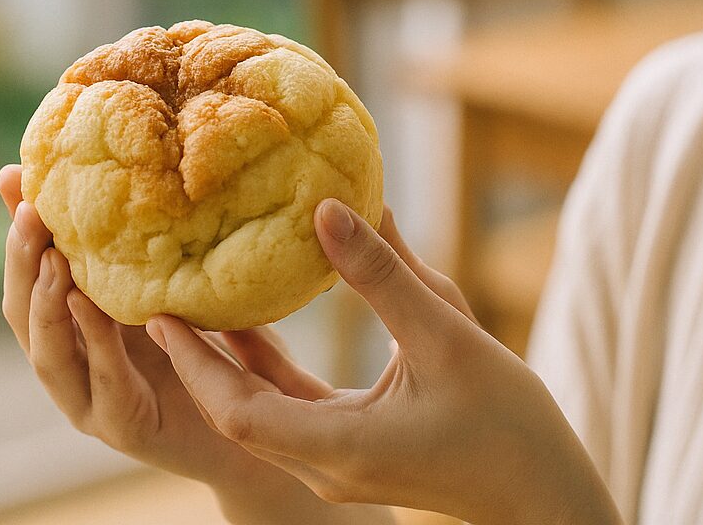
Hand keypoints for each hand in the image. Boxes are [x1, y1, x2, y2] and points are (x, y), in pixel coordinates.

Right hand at [0, 165, 330, 513]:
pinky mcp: (125, 429)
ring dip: (45, 304)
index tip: (12, 176)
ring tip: (50, 257)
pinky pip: (102, 385)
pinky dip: (94, 346)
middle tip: (28, 209)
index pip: (34, 275)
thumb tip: (148, 169)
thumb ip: (159, 248)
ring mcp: (93, 401)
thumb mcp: (187, 288)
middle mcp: (77, 364)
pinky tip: (90, 306)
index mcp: (83, 327)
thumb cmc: (224, 352)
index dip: (19, 231)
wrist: (262, 430)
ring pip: (49, 354)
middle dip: (21, 260)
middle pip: (25, 313)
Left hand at [147, 198, 621, 524]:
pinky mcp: (359, 452)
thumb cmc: (508, 421)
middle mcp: (327, 464)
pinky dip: (273, 371)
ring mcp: (341, 463)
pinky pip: (296, 410)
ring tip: (195, 302)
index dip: (193, 363)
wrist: (544, 491)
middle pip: (238, 412)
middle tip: (158, 297)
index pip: (237, 410)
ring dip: (230, 363)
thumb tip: (329, 211)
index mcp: (340, 445)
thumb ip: (384, 274)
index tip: (158, 312)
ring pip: (264, 411)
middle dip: (195, 360)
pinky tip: (262, 323)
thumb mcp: (447, 335)